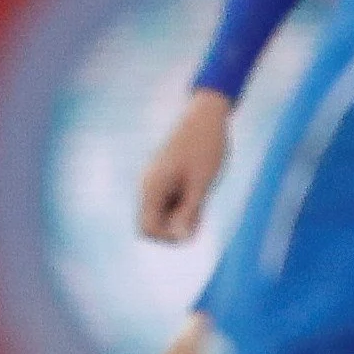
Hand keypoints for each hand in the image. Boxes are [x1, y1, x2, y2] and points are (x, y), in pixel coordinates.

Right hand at [136, 88, 231, 242]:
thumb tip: (180, 237)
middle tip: (200, 211)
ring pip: (162, 214)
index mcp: (152, 187)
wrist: (205, 116)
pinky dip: (183, 205)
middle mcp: (148, 186)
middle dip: (175, 228)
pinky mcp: (164, 177)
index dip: (169, 236)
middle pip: (152, 224)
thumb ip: (189, 212)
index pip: (148, 229)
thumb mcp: (201, 183)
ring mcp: (155, 181)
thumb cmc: (206, 147)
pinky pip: (168, 202)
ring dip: (181, 216)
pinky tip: (199, 193)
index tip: (192, 224)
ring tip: (201, 198)